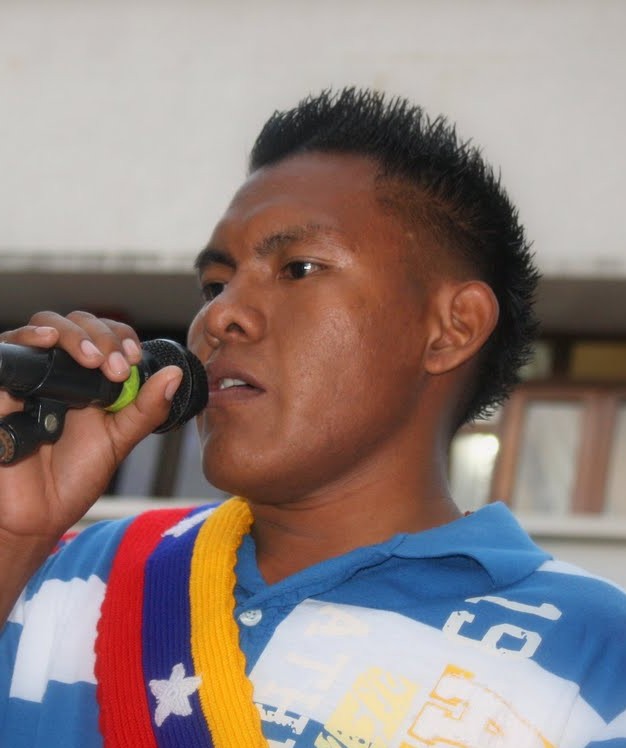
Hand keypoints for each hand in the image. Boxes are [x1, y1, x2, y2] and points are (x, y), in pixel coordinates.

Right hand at [0, 311, 182, 542]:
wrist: (39, 515)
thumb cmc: (74, 478)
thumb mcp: (119, 440)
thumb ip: (146, 409)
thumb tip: (174, 375)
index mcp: (86, 377)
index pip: (102, 332)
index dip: (119, 335)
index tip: (132, 357)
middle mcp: (56, 371)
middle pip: (73, 323)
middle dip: (100, 335)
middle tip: (115, 367)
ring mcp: (27, 379)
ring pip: (41, 327)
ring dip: (72, 333)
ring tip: (92, 358)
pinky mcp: (0, 392)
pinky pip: (5, 353)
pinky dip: (26, 338)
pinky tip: (46, 341)